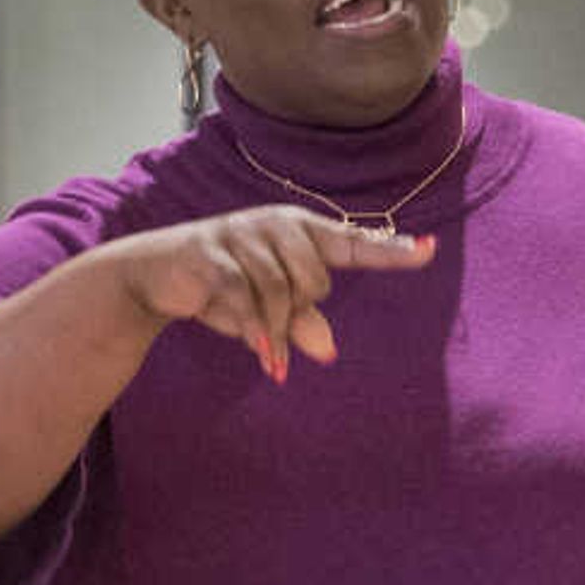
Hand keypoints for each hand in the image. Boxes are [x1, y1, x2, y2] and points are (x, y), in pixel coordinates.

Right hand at [104, 208, 435, 385]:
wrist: (155, 278)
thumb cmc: (220, 290)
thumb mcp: (265, 312)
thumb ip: (299, 325)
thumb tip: (328, 352)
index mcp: (299, 232)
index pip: (353, 242)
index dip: (390, 250)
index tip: (430, 250)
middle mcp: (277, 225)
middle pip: (316, 278)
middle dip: (299, 311)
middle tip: (274, 329)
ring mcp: (243, 235)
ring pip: (280, 291)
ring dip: (276, 333)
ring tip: (269, 358)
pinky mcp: (213, 254)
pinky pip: (247, 297)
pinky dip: (258, 331)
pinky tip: (263, 356)